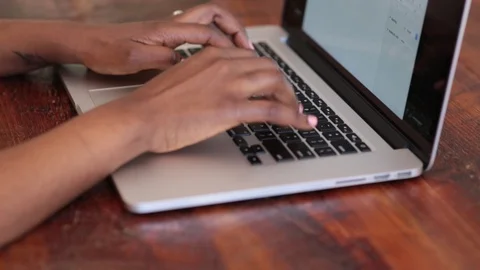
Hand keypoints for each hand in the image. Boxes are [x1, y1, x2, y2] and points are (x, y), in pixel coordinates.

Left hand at [78, 3, 251, 74]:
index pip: (207, 31)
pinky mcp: (164, 38)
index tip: (242, 58)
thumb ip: (162, 59)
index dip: (228, 44)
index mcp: (166, 29)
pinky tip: (213, 59)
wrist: (86, 44)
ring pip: (206, 22)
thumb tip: (186, 62)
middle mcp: (171, 25)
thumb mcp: (133, 59)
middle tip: (247, 47)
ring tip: (237, 52)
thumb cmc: (105, 50)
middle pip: (213, 14)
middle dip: (234, 27)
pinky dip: (212, 42)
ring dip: (225, 33)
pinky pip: (196, 34)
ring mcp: (168, 30)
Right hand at [122, 47, 317, 152]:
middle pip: (270, 69)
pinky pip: (274, 110)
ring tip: (295, 113)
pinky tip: (304, 123)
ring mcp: (230, 85)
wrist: (141, 117)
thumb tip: (223, 89)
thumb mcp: (186, 79)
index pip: (254, 59)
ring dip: (291, 100)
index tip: (272, 86)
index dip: (268, 74)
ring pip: (276, 84)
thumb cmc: (156, 102)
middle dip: (283, 86)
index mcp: (214, 54)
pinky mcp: (231, 108)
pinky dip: (295, 116)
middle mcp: (225, 64)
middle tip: (286, 101)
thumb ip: (208, 78)